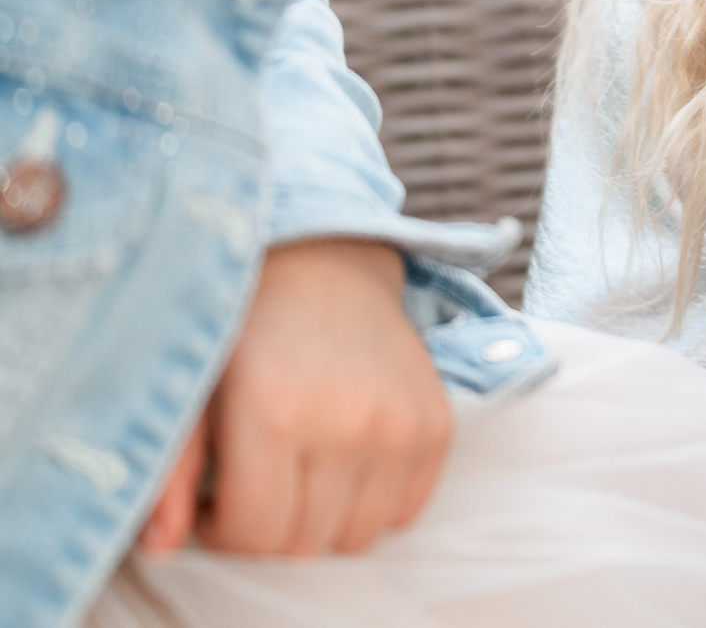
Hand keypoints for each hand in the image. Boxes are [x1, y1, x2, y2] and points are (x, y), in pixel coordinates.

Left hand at [140, 239, 451, 555]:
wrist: (326, 262)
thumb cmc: (244, 327)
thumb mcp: (190, 390)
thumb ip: (169, 475)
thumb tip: (163, 548)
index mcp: (276, 413)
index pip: (254, 536)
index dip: (224, 530)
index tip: (216, 496)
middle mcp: (350, 423)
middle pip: (305, 545)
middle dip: (270, 529)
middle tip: (256, 483)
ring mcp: (402, 426)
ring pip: (357, 538)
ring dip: (322, 523)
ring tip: (299, 476)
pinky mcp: (438, 425)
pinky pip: (406, 511)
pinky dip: (372, 504)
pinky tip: (343, 464)